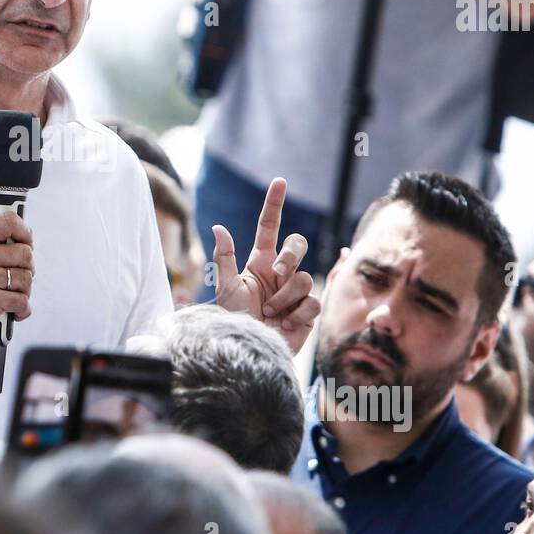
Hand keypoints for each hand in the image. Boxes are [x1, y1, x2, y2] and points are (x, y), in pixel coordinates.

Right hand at [0, 197, 34, 354]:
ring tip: (9, 294)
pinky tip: (11, 310)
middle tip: (15, 277)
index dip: (24, 232)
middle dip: (27, 268)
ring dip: (24, 291)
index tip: (25, 242)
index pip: (9, 220)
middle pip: (26, 253)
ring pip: (26, 278)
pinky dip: (22, 309)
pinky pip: (22, 301)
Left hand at [211, 177, 320, 350]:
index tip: (280, 181)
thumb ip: (224, 259)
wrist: (250, 353)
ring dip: (285, 297)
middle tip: (277, 272)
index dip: (274, 204)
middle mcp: (280, 274)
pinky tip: (286, 324)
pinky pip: (313, 300)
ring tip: (271, 314)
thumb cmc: (234, 321)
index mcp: (259, 263)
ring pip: (303, 277)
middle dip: (291, 254)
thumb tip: (219, 227)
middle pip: (297, 244)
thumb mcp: (225, 289)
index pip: (269, 228)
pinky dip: (298, 313)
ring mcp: (295, 292)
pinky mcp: (309, 311)